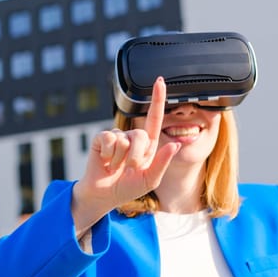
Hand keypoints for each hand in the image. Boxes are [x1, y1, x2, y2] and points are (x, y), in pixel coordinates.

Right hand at [72, 77, 179, 229]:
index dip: (158, 99)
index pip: (155, 118)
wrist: (104, 196)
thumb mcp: (150, 179)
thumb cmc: (128, 188)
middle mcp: (133, 137)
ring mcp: (117, 136)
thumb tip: (175, 144)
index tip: (160, 81)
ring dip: (121, 159)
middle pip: (140, 134)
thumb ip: (162, 163)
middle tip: (129, 168)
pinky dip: (109, 155)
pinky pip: (109, 140)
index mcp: (148, 145)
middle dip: (136, 156)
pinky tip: (106, 162)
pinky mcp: (102, 139)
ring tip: (116, 166)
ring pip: (125, 140)